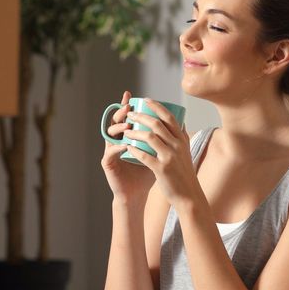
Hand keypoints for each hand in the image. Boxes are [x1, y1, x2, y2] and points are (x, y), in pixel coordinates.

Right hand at [101, 90, 154, 205]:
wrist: (137, 193)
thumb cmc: (147, 173)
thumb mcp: (157, 153)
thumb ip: (164, 139)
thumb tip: (181, 124)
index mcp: (126, 137)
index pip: (125, 117)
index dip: (125, 106)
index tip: (131, 95)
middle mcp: (116, 141)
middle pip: (115, 122)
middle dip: (121, 113)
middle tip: (129, 107)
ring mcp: (110, 151)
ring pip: (110, 135)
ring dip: (119, 129)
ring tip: (128, 126)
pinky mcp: (107, 163)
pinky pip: (110, 152)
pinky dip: (118, 147)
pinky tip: (125, 144)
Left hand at [121, 99, 199, 205]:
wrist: (189, 194)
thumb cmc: (185, 173)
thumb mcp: (187, 151)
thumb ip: (182, 137)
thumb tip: (180, 122)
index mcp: (182, 139)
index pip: (169, 117)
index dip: (156, 106)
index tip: (145, 100)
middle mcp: (177, 145)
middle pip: (156, 124)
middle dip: (141, 116)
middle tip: (130, 114)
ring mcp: (169, 157)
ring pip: (149, 137)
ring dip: (135, 132)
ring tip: (125, 131)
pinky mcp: (162, 169)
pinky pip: (144, 155)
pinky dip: (134, 149)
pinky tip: (127, 147)